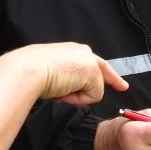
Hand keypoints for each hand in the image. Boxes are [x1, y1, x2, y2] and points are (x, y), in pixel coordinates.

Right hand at [0, 42, 127, 104]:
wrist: (26, 70)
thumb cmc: (29, 72)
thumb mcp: (48, 70)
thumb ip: (62, 76)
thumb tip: (63, 89)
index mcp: (71, 50)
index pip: (93, 62)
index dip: (109, 74)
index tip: (121, 84)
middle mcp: (82, 51)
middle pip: (104, 70)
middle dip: (114, 80)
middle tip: (124, 87)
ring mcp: (89, 61)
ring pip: (93, 89)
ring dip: (76, 96)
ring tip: (59, 90)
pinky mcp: (92, 72)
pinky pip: (93, 96)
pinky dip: (78, 100)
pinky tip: (63, 91)